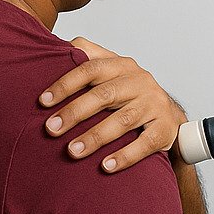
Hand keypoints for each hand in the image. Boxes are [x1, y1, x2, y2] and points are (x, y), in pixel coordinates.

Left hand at [39, 37, 185, 171]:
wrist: (169, 116)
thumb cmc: (129, 94)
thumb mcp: (111, 70)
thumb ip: (87, 55)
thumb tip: (56, 47)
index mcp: (121, 66)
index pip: (90, 69)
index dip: (65, 84)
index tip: (43, 102)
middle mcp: (139, 81)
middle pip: (104, 95)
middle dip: (75, 113)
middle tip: (52, 129)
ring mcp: (154, 105)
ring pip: (122, 121)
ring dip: (95, 137)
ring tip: (73, 151)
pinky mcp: (164, 129)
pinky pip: (144, 144)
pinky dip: (125, 156)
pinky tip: (106, 166)